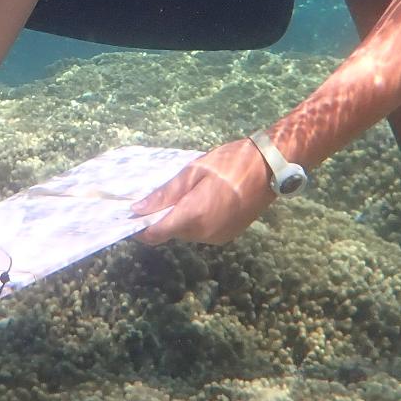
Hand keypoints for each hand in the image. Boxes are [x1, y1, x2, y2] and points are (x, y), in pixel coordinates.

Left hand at [132, 137, 276, 245]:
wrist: (269, 168)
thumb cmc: (229, 163)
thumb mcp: (192, 171)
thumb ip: (165, 194)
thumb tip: (137, 209)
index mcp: (193, 216)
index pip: (155, 234)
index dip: (140, 228)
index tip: (131, 215)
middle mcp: (204, 233)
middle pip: (170, 233)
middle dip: (162, 218)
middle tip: (161, 194)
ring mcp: (217, 237)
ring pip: (186, 233)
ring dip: (180, 218)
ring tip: (188, 192)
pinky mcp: (227, 236)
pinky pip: (202, 232)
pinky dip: (195, 220)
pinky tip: (204, 199)